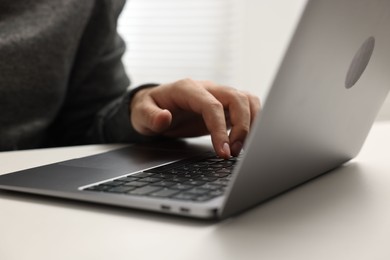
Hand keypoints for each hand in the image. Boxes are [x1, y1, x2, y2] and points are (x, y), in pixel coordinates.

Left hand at [130, 79, 259, 158]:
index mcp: (187, 89)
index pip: (212, 105)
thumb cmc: (148, 109)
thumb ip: (150, 116)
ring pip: (247, 100)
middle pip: (237, 98)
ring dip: (252, 123)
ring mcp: (218, 96)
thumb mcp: (140, 114)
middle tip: (233, 152)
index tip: (223, 151)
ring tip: (241, 148)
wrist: (154, 106)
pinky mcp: (224, 106)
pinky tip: (247, 140)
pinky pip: (247, 107)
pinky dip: (254, 121)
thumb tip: (164, 118)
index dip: (220, 129)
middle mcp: (207, 89)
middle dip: (242, 127)